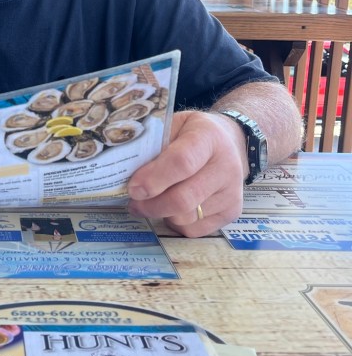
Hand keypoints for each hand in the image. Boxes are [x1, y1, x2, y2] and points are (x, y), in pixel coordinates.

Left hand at [126, 110, 246, 236]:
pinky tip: (171, 208)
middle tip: (133, 202)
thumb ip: (152, 146)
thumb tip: (124, 173)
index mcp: (209, 137)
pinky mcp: (232, 213)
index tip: (133, 188)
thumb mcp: (172, 125)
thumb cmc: (191, 133)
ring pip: (187, 218)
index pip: (182, 162)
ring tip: (149, 203)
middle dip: (151, 205)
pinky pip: (194, 230)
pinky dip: (175, 223)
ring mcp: (232, 192)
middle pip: (184, 198)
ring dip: (161, 214)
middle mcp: (227, 166)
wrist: (228, 142)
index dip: (153, 179)